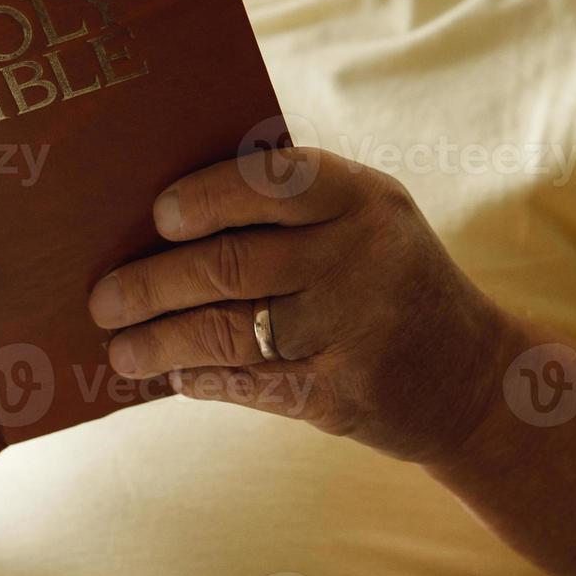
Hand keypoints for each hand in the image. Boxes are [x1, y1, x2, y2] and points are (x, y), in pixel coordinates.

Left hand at [88, 147, 518, 463]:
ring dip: (158, 341)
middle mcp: (360, 257)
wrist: (473, 377)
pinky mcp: (340, 394)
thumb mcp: (364, 222)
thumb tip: (162, 217)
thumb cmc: (387, 280)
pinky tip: (172, 374)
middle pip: (230, 264)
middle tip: (102, 298)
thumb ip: (289, 208)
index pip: (271, 181)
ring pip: (227, 331)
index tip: (156, 216)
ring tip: (120, 348)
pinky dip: (199, 378)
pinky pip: (248, 383)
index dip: (205, 197)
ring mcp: (353, 329)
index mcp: (361, 198)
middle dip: (151, 284)